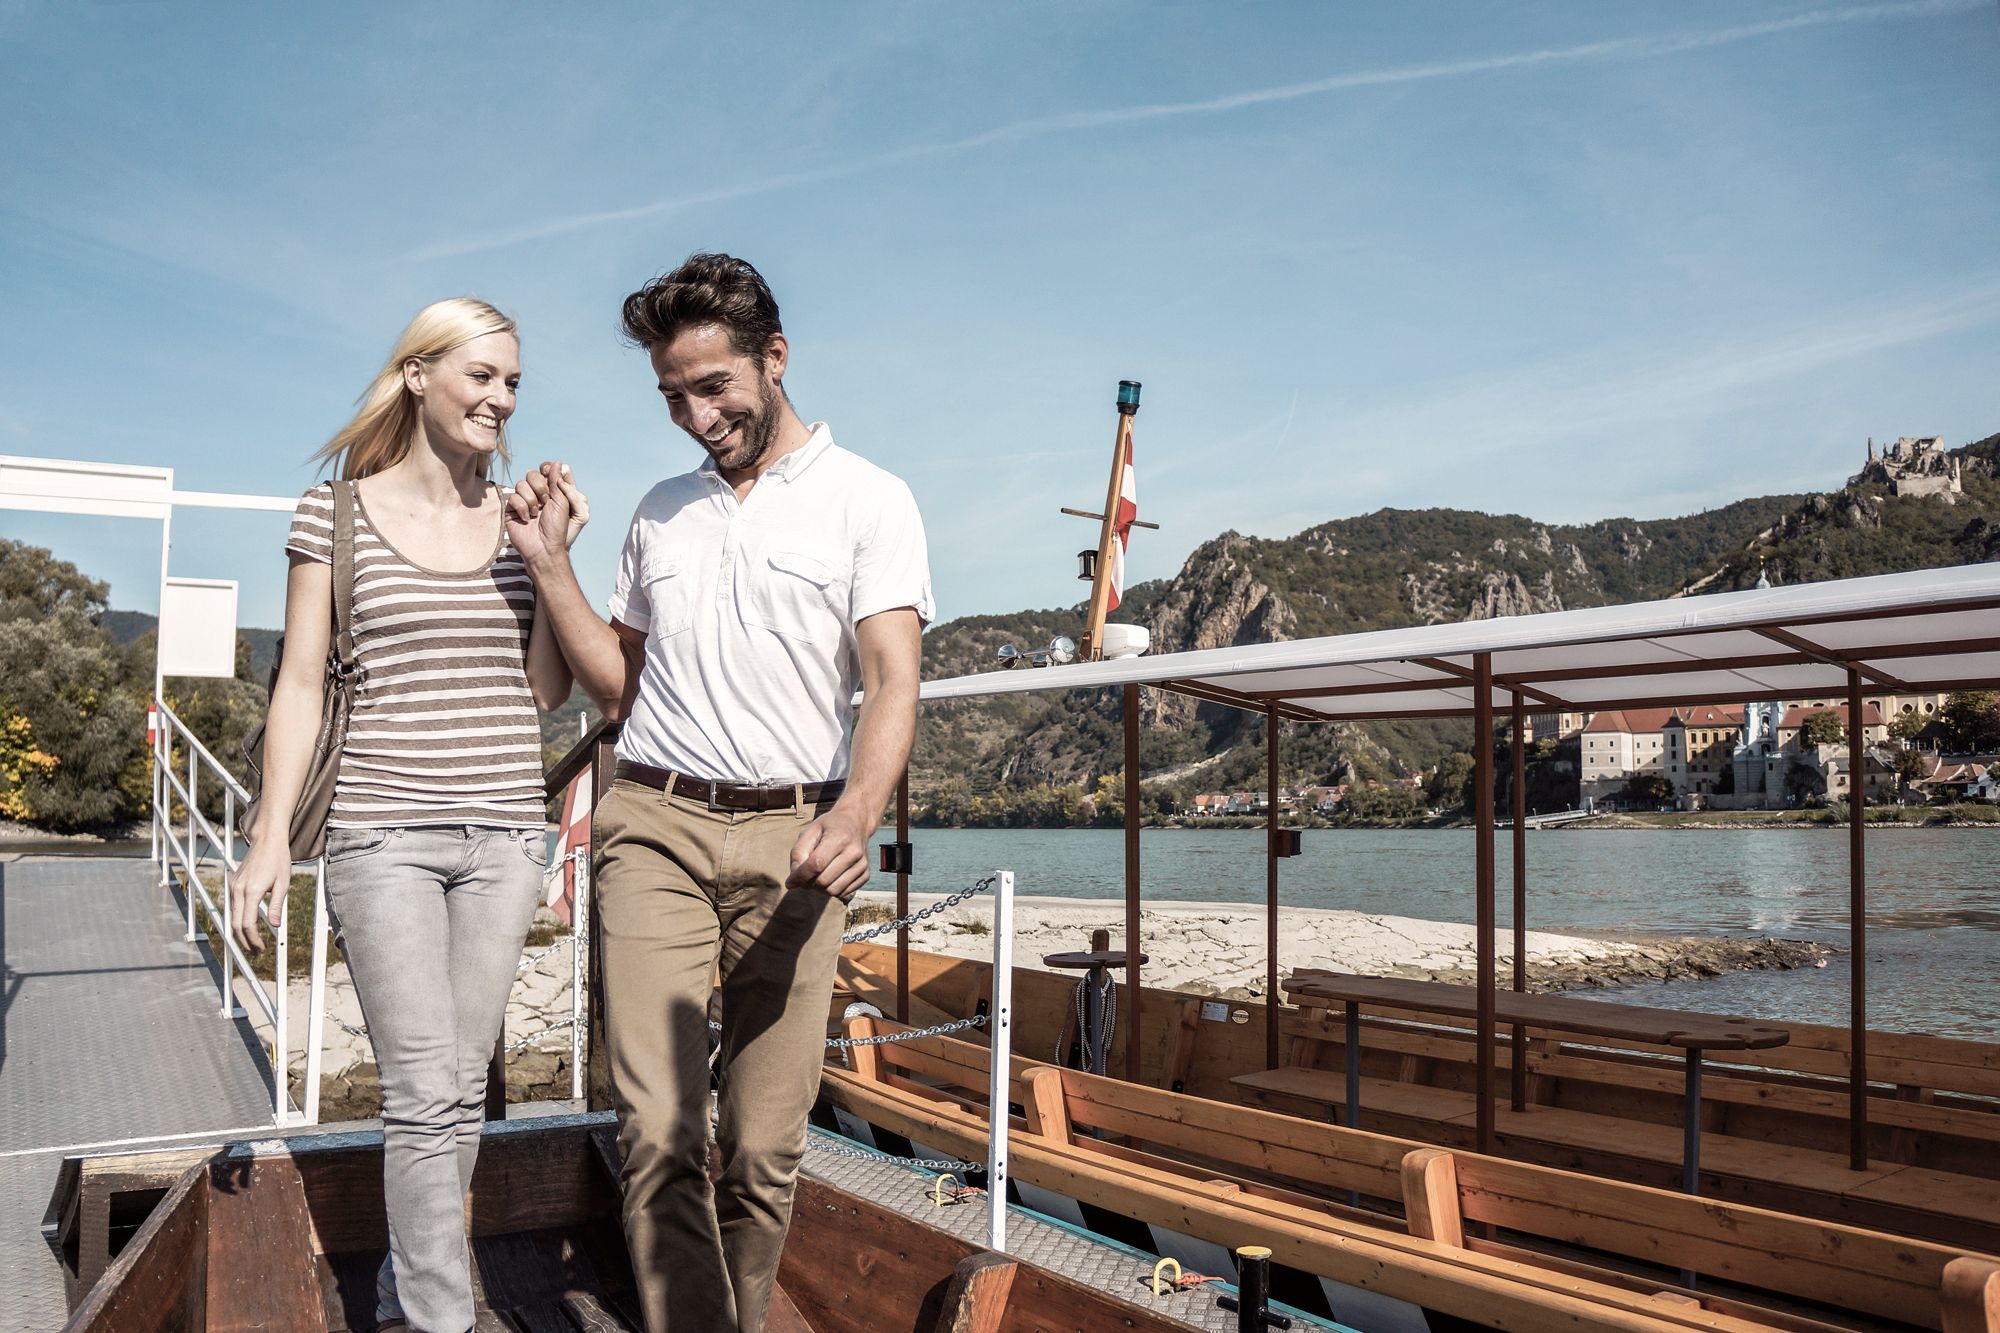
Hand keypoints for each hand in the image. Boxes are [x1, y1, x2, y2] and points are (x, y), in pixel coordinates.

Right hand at [231, 841, 291, 955]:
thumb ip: (277, 906)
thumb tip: (275, 926)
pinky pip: (233, 907)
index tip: (261, 949)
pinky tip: (248, 927)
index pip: (247, 924)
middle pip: (236, 924)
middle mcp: (238, 890)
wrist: (267, 840)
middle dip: (245, 941)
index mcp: (251, 891)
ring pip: (232, 917)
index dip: (253, 939)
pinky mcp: (233, 884)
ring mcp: (233, 887)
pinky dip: (239, 920)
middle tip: (256, 952)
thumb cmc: (278, 860)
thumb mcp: (284, 883)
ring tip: (253, 943)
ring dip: (241, 932)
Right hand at [505, 461, 588, 562]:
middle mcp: (537, 494)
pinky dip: (522, 508)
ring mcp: (524, 500)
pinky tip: (526, 519)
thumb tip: (558, 463)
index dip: (547, 470)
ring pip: (521, 484)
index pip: (546, 470)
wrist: (543, 548)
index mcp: (552, 491)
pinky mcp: (512, 509)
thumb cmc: (557, 529)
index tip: (549, 475)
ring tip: (536, 514)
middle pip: (532, 474)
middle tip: (545, 502)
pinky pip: (513, 497)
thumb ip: (558, 482)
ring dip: (531, 500)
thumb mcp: (562, 503)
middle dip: (540, 487)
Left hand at [786, 806, 873, 899]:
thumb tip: (793, 881)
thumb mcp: (810, 831)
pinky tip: (830, 877)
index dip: (801, 876)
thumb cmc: (830, 826)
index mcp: (840, 837)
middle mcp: (854, 852)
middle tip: (804, 877)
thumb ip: (798, 853)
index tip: (790, 881)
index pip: (816, 864)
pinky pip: (843, 893)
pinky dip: (832, 889)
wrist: (856, 822)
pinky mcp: (866, 875)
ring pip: (833, 891)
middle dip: (808, 883)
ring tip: (817, 877)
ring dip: (820, 889)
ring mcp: (862, 865)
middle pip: (824, 881)